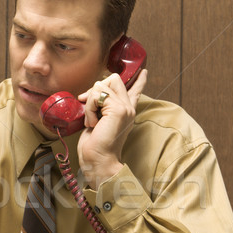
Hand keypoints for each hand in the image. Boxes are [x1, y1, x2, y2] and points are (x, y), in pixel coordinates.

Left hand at [76, 69, 146, 189]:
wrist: (99, 161)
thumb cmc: (95, 146)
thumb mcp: (98, 122)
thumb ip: (100, 107)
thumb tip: (90, 94)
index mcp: (126, 112)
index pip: (136, 91)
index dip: (139, 80)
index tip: (144, 71)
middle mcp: (129, 108)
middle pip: (113, 79)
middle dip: (95, 90)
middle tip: (90, 109)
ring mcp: (125, 108)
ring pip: (100, 86)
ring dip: (89, 103)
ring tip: (93, 121)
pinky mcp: (118, 110)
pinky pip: (96, 96)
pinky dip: (89, 109)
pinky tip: (93, 123)